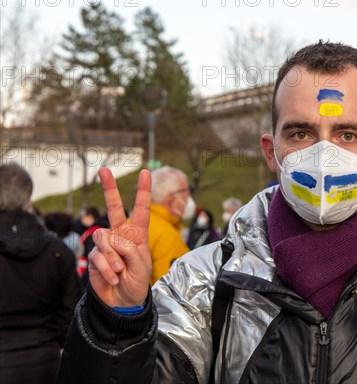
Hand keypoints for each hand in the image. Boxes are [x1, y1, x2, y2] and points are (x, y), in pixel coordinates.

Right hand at [88, 167, 151, 306]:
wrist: (123, 302)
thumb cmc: (137, 283)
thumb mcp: (143, 266)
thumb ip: (130, 250)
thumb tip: (112, 240)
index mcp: (137, 235)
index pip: (141, 210)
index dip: (143, 192)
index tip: (146, 173)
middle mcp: (120, 235)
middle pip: (114, 208)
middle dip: (109, 188)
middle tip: (104, 169)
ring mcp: (106, 245)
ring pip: (104, 237)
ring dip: (113, 257)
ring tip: (120, 270)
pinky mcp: (94, 257)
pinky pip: (97, 255)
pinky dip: (107, 268)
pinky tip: (112, 277)